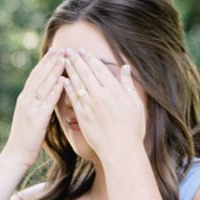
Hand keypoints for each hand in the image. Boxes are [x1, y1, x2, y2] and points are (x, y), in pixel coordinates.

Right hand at [7, 46, 66, 164]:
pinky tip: (63, 79)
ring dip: (54, 70)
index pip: (37, 75)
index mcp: (25, 98)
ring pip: (43, 84)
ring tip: (64, 57)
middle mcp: (26, 99)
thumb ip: (40, 104)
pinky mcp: (36, 117)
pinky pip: (47, 100)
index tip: (56, 51)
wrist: (16, 154)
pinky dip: (55, 89)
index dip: (46, 62)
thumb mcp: (33, 116)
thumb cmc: (28, 137)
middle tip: (62, 47)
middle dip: (51, 61)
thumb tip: (51, 94)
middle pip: (39, 75)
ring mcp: (30, 107)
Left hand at [61, 48, 146, 162]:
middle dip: (75, 60)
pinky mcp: (82, 115)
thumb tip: (126, 68)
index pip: (99, 69)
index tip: (82, 50)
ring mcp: (90, 105)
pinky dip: (67, 87)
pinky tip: (63, 79)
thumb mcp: (136, 104)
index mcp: (116, 91)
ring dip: (69, 70)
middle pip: (85, 72)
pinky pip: (72, 97)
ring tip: (62, 60)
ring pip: (77, 82)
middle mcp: (101, 95)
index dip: (89, 58)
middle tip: (67, 50)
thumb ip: (129, 84)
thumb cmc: (133, 128)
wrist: (121, 149)